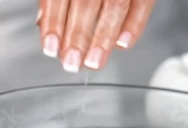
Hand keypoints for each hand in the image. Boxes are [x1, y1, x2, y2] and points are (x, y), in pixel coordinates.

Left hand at [37, 0, 154, 72]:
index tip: (51, 48)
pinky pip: (143, 2)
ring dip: (104, 37)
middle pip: (86, 1)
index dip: (54, 23)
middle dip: (78, 36)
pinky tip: (122, 44)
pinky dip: (135, 24)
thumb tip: (44, 23)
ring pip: (115, 5)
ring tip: (94, 61)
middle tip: (72, 62)